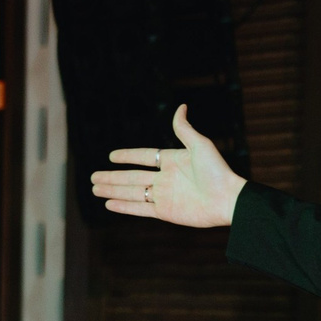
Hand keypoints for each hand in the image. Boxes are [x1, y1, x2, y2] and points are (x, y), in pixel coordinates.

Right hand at [89, 106, 245, 227]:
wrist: (227, 199)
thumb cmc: (217, 171)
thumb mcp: (200, 145)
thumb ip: (184, 129)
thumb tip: (181, 107)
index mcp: (172, 161)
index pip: (143, 157)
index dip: (127, 156)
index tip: (111, 156)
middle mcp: (165, 179)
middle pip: (131, 177)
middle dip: (111, 177)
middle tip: (93, 178)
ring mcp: (164, 196)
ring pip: (131, 192)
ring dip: (112, 190)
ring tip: (95, 189)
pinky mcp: (165, 212)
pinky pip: (140, 209)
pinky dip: (124, 207)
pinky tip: (109, 204)